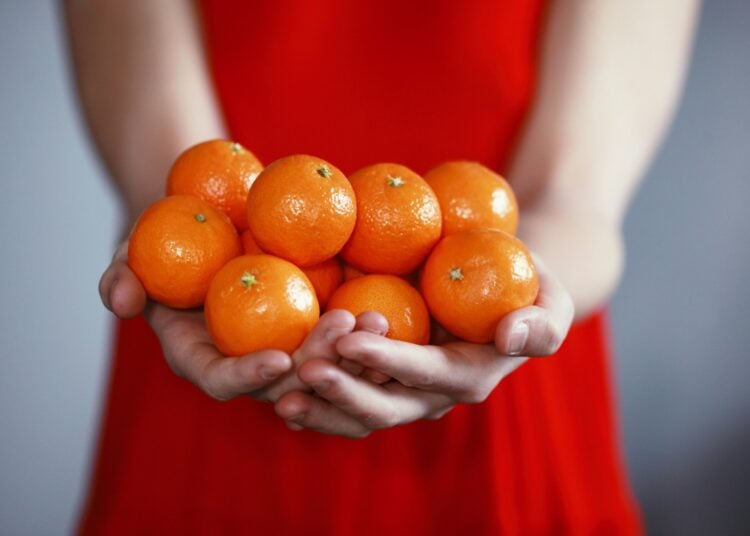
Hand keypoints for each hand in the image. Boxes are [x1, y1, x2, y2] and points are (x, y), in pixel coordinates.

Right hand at [98, 241, 389, 401]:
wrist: (209, 222)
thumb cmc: (166, 239)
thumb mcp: (134, 250)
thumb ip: (122, 276)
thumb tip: (119, 302)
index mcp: (203, 358)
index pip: (223, 381)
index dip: (248, 377)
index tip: (278, 357)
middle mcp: (247, 362)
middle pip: (285, 382)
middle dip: (317, 363)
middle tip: (345, 327)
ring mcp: (284, 346)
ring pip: (322, 367)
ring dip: (353, 352)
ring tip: (380, 319)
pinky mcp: (311, 327)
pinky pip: (341, 338)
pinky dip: (363, 331)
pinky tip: (389, 307)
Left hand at [273, 255, 573, 437]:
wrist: (498, 290)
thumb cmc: (526, 288)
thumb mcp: (551, 301)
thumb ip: (540, 323)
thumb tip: (510, 336)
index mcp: (468, 376)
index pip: (427, 373)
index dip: (391, 361)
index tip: (352, 337)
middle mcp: (432, 396)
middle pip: (386, 407)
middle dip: (345, 393)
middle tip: (305, 369)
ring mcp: (403, 393)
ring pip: (359, 414)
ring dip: (321, 407)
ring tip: (280, 394)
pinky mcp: (380, 382)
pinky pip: (345, 400)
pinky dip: (315, 401)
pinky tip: (278, 391)